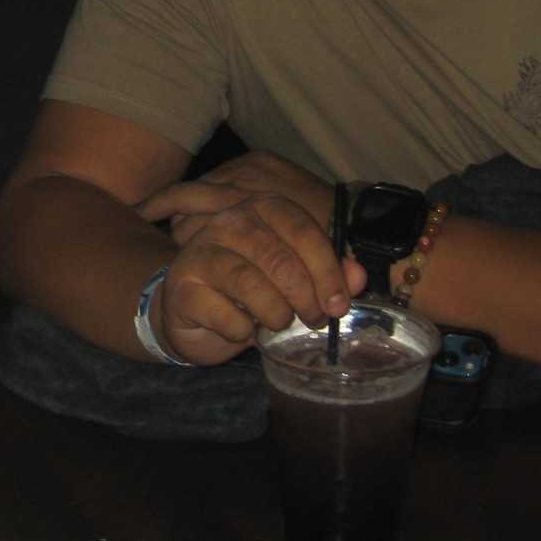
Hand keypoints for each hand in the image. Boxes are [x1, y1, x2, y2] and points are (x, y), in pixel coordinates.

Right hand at [137, 154, 360, 364]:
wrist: (197, 313)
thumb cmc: (254, 291)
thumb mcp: (298, 280)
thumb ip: (330, 274)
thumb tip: (359, 277)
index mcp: (262, 209)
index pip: (302, 230)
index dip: (327, 271)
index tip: (338, 305)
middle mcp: (228, 223)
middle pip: (279, 258)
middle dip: (305, 298)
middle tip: (313, 321)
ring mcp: (200, 252)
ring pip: (250, 284)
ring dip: (275, 314)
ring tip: (279, 323)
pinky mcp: (181, 287)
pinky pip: (224, 314)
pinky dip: (243, 331)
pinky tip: (243, 329)